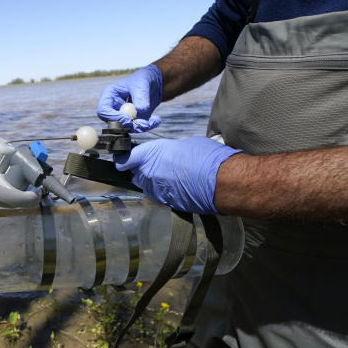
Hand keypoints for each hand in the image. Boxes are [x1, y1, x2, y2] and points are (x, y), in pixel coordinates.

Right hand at [96, 65, 162, 131]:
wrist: (153, 83)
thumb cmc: (143, 79)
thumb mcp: (142, 85)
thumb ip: (140, 98)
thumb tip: (139, 111)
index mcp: (109, 96)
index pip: (103, 111)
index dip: (113, 117)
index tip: (128, 119)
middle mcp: (114, 108)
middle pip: (114, 124)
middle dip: (129, 126)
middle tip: (144, 123)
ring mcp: (122, 115)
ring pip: (127, 128)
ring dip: (141, 127)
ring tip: (155, 120)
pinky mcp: (132, 121)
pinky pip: (137, 128)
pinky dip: (147, 126)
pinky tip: (156, 120)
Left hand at [115, 136, 241, 213]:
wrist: (222, 181)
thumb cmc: (208, 158)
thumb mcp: (185, 145)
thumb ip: (169, 151)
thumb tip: (168, 154)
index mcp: (151, 154)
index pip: (126, 159)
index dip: (124, 159)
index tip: (124, 160)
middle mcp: (150, 174)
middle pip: (136, 174)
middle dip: (141, 170)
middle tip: (156, 164)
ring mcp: (157, 190)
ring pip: (147, 186)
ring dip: (153, 181)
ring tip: (170, 175)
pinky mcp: (167, 202)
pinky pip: (159, 195)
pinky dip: (164, 191)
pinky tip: (178, 186)